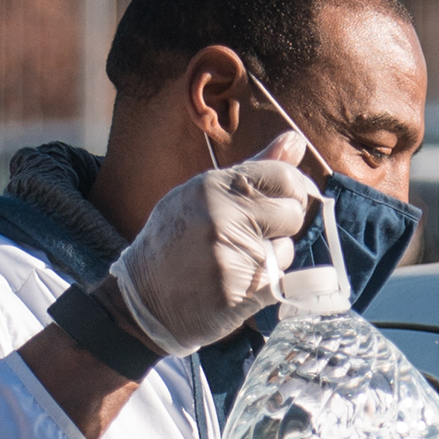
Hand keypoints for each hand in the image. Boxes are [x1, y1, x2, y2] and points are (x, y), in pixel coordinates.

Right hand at [109, 132, 320, 356]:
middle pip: (292, 213)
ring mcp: (232, 255)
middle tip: (250, 237)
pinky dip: (267, 285)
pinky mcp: (241, 291)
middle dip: (281, 226)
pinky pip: (280, 281)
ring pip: (286, 250)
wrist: (142, 298)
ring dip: (271, 258)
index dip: (291, 192)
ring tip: (235, 262)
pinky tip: (238, 284)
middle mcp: (223, 216)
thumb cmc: (176, 241)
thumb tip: (296, 140)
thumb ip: (254, 170)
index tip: (280, 203)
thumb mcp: (203, 196)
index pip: (284, 176)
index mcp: (212, 186)